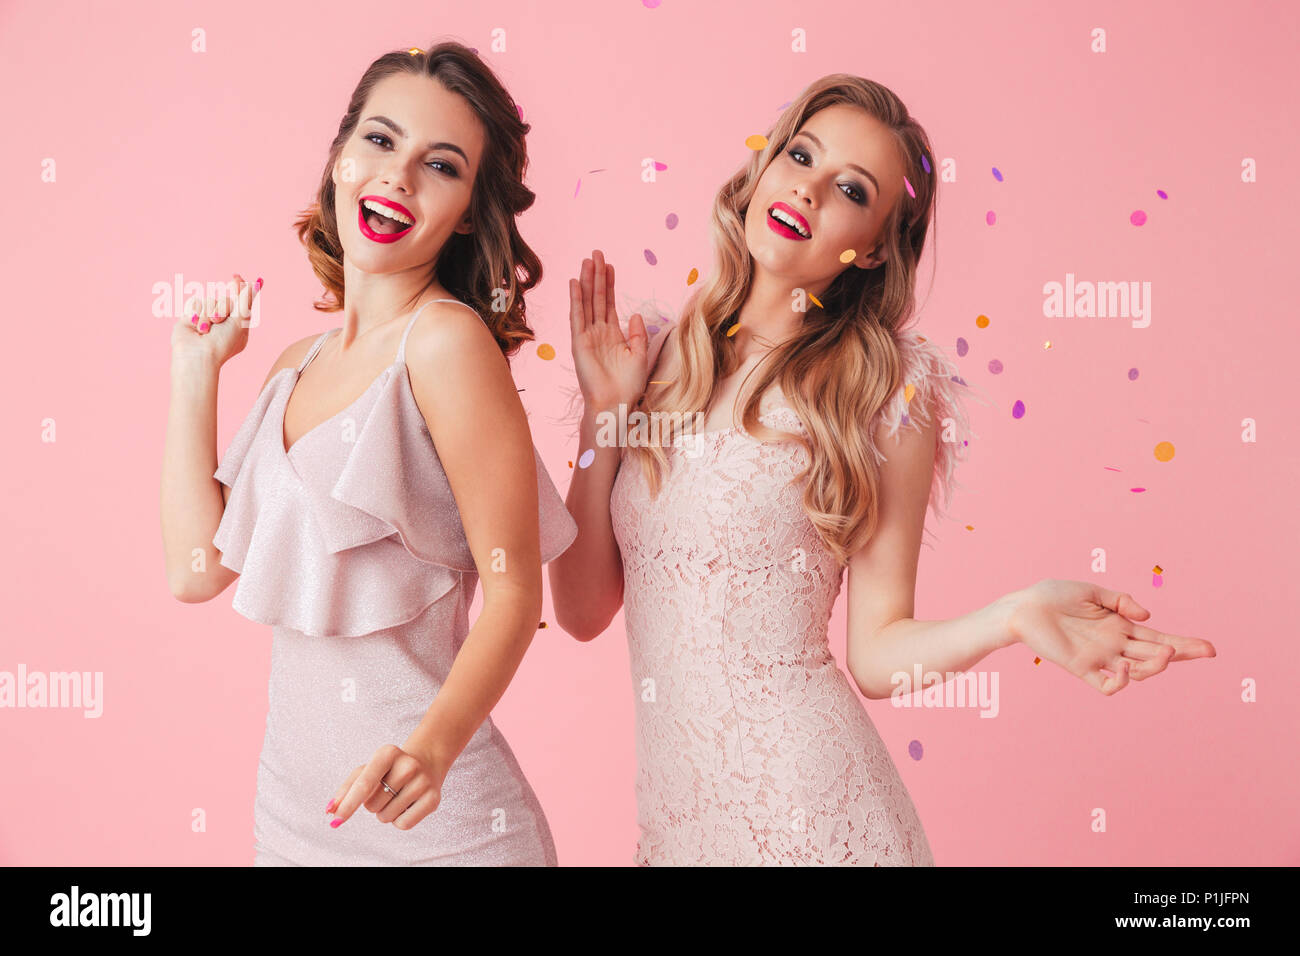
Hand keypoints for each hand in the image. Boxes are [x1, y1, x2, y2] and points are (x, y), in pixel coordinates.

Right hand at [169, 273, 261, 369]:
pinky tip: (195, 326)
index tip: (236, 277)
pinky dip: (197, 314)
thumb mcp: (240, 321)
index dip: (239, 287)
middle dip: (222, 308)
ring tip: (205, 329)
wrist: (197, 355)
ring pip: (210, 300)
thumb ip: (245, 301)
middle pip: (225, 299)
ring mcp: (206, 318)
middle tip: (219, 321)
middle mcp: (223, 321)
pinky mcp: (191, 316)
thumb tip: (256, 283)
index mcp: (238, 324)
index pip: (241, 301)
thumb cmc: (222, 342)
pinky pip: (196, 302)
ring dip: (208, 314)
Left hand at [326, 743, 446, 830]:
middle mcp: (408, 765)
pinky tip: (407, 805)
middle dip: (372, 804)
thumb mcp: (367, 769)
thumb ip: (346, 789)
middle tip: (386, 790)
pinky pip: (403, 824)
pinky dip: (399, 821)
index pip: (364, 783)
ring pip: (386, 817)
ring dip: (385, 813)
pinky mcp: (434, 799)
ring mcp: (423, 781)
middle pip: (372, 804)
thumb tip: (330, 810)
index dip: (348, 804)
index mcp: (388, 753)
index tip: (335, 820)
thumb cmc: (389, 769)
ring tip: (397, 796)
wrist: (426, 761)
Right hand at [569, 249, 649, 413]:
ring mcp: (587, 336)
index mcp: (613, 334)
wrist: (615, 403)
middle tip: (596, 252)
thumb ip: (638, 334)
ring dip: (586, 281)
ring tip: (587, 260)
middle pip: (597, 297)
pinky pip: (577, 316)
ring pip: (587, 302)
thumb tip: (635, 315)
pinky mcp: (579, 342)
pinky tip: (574, 282)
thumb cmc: (628, 385)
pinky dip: (576, 299)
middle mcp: (598, 332)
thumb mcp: (640, 355)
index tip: (609, 265)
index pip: (610, 303)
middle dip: (597, 275)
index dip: (609, 283)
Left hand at [1008, 578, 1215, 695]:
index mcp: (1120, 625)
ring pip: (1138, 672)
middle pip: (1156, 655)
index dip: (1184, 643)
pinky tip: (1124, 666)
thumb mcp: (1092, 591)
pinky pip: (1107, 685)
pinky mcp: (1081, 668)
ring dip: (1155, 666)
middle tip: (1201, 651)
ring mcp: (1100, 658)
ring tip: (1165, 655)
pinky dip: (1121, 682)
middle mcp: (1114, 644)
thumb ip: (1121, 601)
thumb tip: (1148, 616)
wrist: (1022, 607)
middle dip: (1181, 654)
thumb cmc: (1053, 596)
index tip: (1209, 648)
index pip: (1158, 637)